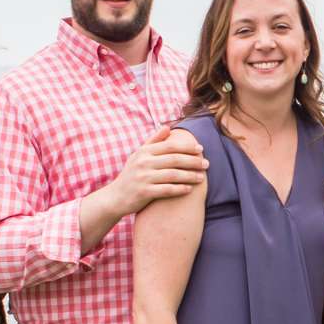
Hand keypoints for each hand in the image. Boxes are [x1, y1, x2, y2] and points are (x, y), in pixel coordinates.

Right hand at [92, 125, 209, 224]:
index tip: (201, 149)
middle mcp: (143, 163)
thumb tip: (167, 127)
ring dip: (190, 176)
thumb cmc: (132, 174)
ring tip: (201, 177)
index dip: (187, 147)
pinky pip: (166, 190)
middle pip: (174, 159)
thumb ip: (154, 141)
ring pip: (172, 175)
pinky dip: (179, 189)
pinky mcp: (144, 192)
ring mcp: (143, 178)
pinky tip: (189, 189)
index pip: (170, 146)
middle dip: (193, 161)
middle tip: (206, 164)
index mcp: (144, 152)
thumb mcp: (139, 155)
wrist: (116, 197)